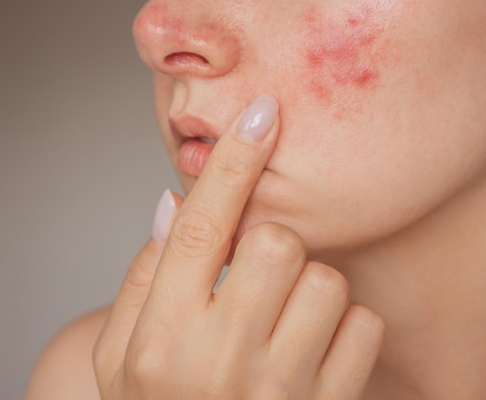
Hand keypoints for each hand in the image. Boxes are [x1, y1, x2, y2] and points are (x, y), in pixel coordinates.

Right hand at [93, 95, 384, 399]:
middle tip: (256, 273)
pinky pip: (364, 324)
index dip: (232, 163)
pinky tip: (314, 351)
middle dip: (271, 245)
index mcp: (159, 341)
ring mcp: (280, 390)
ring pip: (327, 280)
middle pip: (276, 242)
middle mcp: (218, 362)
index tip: (262, 113)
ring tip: (283, 321)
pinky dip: (346, 327)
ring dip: (309, 287)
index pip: (199, 230)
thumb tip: (175, 203)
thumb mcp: (122, 356)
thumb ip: (143, 278)